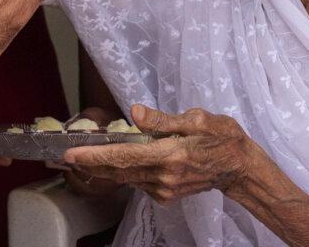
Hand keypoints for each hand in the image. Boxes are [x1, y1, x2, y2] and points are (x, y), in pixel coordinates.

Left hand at [63, 104, 251, 204]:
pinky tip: (122, 159)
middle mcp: (163, 177)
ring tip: (88, 154)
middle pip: (118, 171)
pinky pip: (139, 181)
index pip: (123, 157)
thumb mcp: (198, 120)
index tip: (71, 154)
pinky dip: (126, 170)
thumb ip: (163, 119)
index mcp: (169, 156)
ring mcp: (164, 189)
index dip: (94, 156)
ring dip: (107, 167)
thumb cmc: (223, 138)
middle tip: (67, 155)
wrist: (241, 168)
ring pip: (127, 177)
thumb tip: (135, 113)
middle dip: (91, 164)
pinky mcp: (166, 194)